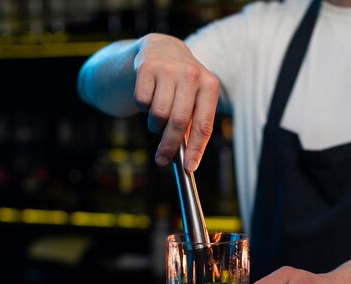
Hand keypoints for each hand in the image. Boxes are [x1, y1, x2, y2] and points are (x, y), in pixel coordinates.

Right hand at [133, 33, 219, 171]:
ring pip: (158, 114)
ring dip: (155, 124)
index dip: (196, 149)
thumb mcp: (195, 98)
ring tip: (158, 117)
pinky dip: (142, 107)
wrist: (161, 48)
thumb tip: (185, 160)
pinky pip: (141, 102)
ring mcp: (168, 69)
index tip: (189, 168)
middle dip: (169, 146)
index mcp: (209, 85)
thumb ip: (192, 126)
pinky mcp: (146, 67)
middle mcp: (191, 75)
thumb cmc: (182, 84)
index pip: (204, 125)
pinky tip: (149, 96)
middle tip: (162, 160)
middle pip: (178, 122)